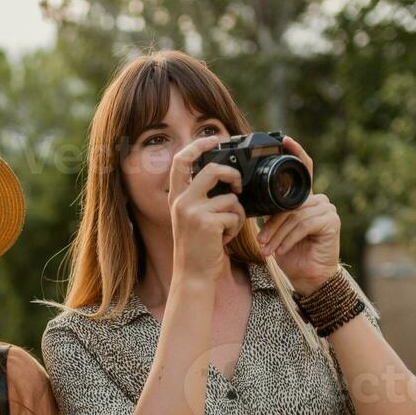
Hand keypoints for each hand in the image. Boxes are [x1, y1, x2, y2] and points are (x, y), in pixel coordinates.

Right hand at [169, 135, 246, 282]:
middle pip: (213, 170)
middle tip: (239, 187)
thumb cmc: (198, 248)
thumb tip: (227, 179)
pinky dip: (236, 227)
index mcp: (176, 197)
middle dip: (233, 175)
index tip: (214, 139)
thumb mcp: (193, 219)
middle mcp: (181, 201)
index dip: (198, 145)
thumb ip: (202, 198)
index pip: (182, 160)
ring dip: (237, 214)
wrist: (193, 275)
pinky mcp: (207, 223)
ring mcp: (193, 211)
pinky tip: (225, 239)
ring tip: (227, 229)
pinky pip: (235, 214)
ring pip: (230, 197)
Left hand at [253, 137, 340, 293]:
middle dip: (272, 224)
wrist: (308, 277)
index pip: (302, 171)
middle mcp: (318, 200)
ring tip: (268, 250)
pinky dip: (289, 238)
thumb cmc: (291, 255)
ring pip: (294, 215)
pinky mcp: (331, 221)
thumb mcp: (275, 231)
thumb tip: (251, 201)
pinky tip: (281, 251)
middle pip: (289, 203)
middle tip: (260, 242)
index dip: (295, 153)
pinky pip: (304, 224)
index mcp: (304, 199)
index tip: (284, 139)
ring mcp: (327, 209)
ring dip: (278, 235)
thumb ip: (270, 212)